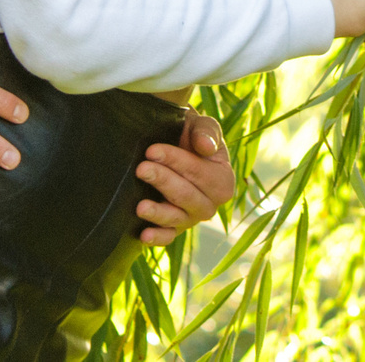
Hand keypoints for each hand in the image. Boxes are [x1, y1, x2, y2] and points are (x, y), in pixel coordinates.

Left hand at [134, 112, 234, 244]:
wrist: (175, 147)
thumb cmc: (191, 136)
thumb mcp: (203, 127)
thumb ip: (207, 133)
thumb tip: (205, 147)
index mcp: (223, 180)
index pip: (199, 172)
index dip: (176, 161)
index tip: (152, 150)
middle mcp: (210, 204)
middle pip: (187, 196)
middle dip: (163, 181)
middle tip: (141, 168)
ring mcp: (191, 219)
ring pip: (176, 218)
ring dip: (159, 213)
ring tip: (140, 207)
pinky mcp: (173, 228)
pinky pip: (168, 237)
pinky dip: (157, 238)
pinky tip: (144, 236)